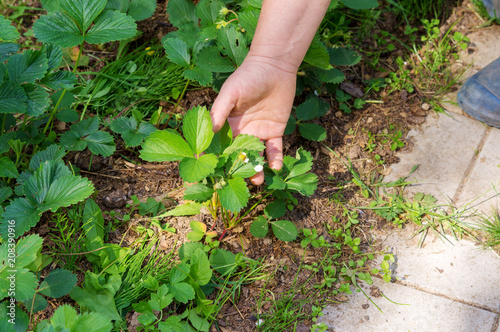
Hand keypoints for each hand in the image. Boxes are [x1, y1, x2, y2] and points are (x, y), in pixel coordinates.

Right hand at [211, 55, 296, 184]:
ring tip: (257, 180)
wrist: (274, 67)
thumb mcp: (230, 92)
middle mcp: (242, 131)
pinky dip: (275, 159)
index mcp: (227, 123)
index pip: (220, 145)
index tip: (213, 172)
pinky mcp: (275, 131)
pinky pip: (274, 149)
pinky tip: (275, 167)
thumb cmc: (248, 76)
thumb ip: (219, 112)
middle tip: (239, 181)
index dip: (217, 158)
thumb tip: (210, 132)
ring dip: (257, 169)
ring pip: (256, 155)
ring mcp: (258, 132)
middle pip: (238, 154)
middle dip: (238, 169)